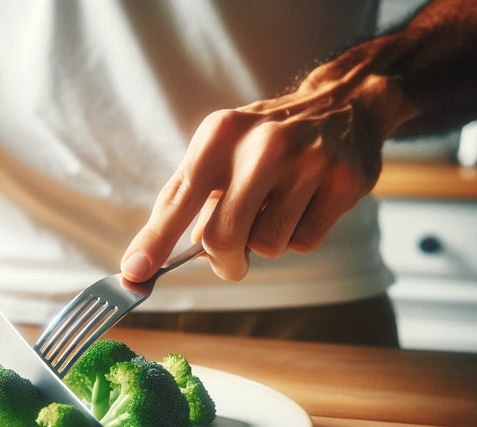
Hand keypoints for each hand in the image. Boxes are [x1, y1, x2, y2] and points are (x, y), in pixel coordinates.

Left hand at [121, 72, 407, 282]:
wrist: (343, 104)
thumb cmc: (264, 141)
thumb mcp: (220, 151)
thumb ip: (189, 199)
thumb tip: (160, 256)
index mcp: (220, 134)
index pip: (178, 199)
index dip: (154, 241)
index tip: (134, 272)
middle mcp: (262, 144)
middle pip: (223, 236)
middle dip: (224, 263)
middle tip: (231, 262)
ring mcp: (307, 162)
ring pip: (267, 245)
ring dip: (266, 243)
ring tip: (277, 208)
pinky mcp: (343, 182)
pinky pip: (304, 242)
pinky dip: (298, 236)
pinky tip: (306, 206)